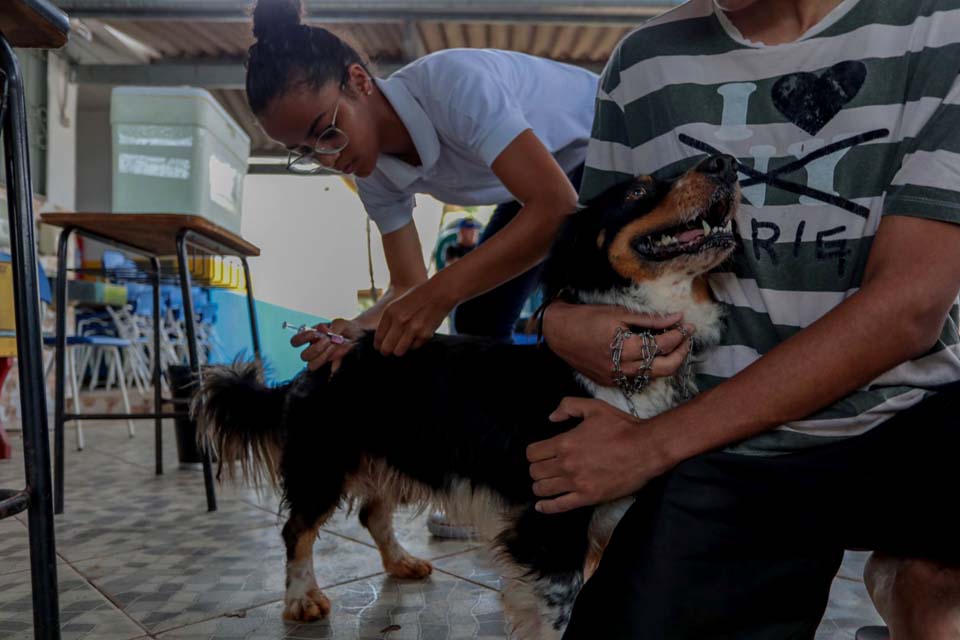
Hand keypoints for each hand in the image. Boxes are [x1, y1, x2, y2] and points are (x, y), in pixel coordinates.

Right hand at [291, 318, 364, 372]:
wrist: (358, 335)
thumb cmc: (346, 328)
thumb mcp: (340, 323)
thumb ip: (334, 328)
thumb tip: (327, 338)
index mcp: (310, 337)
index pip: (295, 341)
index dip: (301, 339)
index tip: (315, 334)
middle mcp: (313, 349)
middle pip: (304, 356)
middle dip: (316, 348)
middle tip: (328, 341)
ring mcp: (321, 359)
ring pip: (312, 365)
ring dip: (324, 356)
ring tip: (335, 347)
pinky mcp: (331, 366)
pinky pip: (329, 371)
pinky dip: (334, 365)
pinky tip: (341, 354)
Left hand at [374, 281, 453, 355]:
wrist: (440, 292)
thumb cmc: (418, 297)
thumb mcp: (398, 305)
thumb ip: (389, 320)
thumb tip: (382, 340)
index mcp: (390, 312)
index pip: (378, 337)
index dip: (378, 345)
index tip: (380, 347)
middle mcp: (400, 321)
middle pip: (386, 348)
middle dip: (386, 351)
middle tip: (388, 351)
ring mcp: (412, 329)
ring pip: (398, 352)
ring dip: (399, 350)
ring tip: (402, 344)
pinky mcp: (424, 335)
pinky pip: (414, 347)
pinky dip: (414, 343)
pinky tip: (417, 334)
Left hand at [527, 397, 674, 513]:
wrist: (646, 449)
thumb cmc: (622, 427)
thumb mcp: (594, 407)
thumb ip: (568, 406)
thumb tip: (551, 417)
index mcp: (565, 442)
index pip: (532, 453)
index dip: (533, 453)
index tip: (539, 454)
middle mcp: (566, 464)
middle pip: (534, 472)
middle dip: (536, 469)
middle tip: (543, 468)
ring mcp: (577, 483)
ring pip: (542, 489)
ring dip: (540, 486)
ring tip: (544, 483)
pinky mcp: (588, 497)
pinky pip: (559, 506)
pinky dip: (547, 507)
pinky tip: (541, 506)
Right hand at [542, 301, 693, 385]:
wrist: (559, 333)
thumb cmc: (587, 318)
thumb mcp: (619, 313)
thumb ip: (650, 319)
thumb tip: (676, 318)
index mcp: (625, 347)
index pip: (662, 345)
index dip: (679, 335)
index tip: (688, 325)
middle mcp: (621, 367)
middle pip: (665, 368)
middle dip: (681, 353)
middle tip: (686, 339)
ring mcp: (615, 378)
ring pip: (652, 376)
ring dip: (667, 361)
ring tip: (671, 345)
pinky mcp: (609, 382)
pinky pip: (636, 378)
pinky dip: (648, 367)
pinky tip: (649, 354)